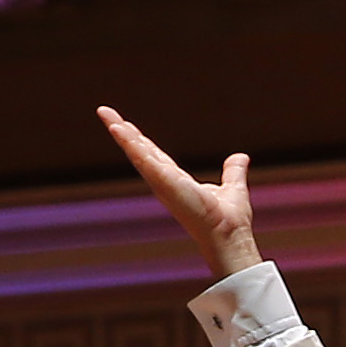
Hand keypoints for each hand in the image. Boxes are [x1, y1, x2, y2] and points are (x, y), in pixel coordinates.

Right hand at [96, 108, 259, 277]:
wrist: (228, 234)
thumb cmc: (228, 220)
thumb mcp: (232, 187)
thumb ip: (233, 171)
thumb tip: (241, 158)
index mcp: (176, 180)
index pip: (153, 155)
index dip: (139, 140)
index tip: (126, 126)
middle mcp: (164, 181)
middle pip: (139, 150)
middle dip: (121, 130)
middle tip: (104, 111)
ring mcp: (162, 182)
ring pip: (136, 152)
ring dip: (121, 132)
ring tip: (105, 113)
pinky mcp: (163, 182)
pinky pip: (143, 158)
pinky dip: (129, 143)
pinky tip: (118, 128)